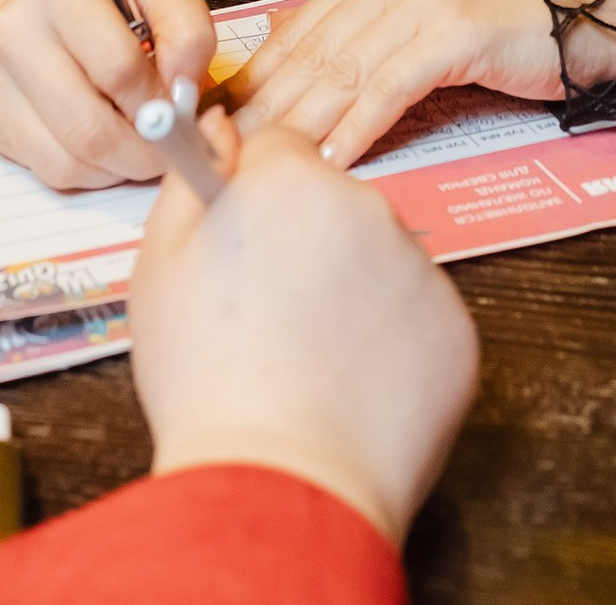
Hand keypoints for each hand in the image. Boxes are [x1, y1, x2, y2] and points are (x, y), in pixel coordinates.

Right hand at [0, 0, 215, 190]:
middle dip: (142, 152)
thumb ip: (188, 31)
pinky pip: (49, 170)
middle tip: (170, 150)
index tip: (181, 116)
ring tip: (140, 146)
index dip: (160, 105)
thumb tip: (184, 93)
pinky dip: (90, 172)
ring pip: (68, 160)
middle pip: (89, 128)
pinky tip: (106, 146)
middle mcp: (14, 33)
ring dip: (117, 167)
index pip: (118, 69)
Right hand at [129, 118, 478, 545]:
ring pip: (378, 259)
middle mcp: (367, 207)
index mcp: (292, 181)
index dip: (256, 193)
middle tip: (269, 311)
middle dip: (307, 240)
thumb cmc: (208, 380)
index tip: (245, 237)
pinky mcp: (455, 330)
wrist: (279, 485)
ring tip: (307, 359)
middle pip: (334, 202)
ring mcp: (420, 269)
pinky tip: (349, 385)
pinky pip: (416, 317)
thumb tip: (219, 129)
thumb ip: (194, 176)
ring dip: (351, 289)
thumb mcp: (160, 264)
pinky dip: (390, 342)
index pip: (281, 148)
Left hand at [223, 0, 559, 168]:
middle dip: (267, 105)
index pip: (299, 32)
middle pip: (315, 53)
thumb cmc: (488, 40)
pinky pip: (391, 88)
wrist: (565, 28)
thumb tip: (286, 65)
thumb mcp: (411, 32)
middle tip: (228, 148)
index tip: (218, 115)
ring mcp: (419, 2)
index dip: (256, 77)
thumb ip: (357, 42)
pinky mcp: (451, 33)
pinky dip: (358, 127)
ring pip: (346, 72)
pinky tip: (334, 157)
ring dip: (303, 123)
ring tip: (268, 161)